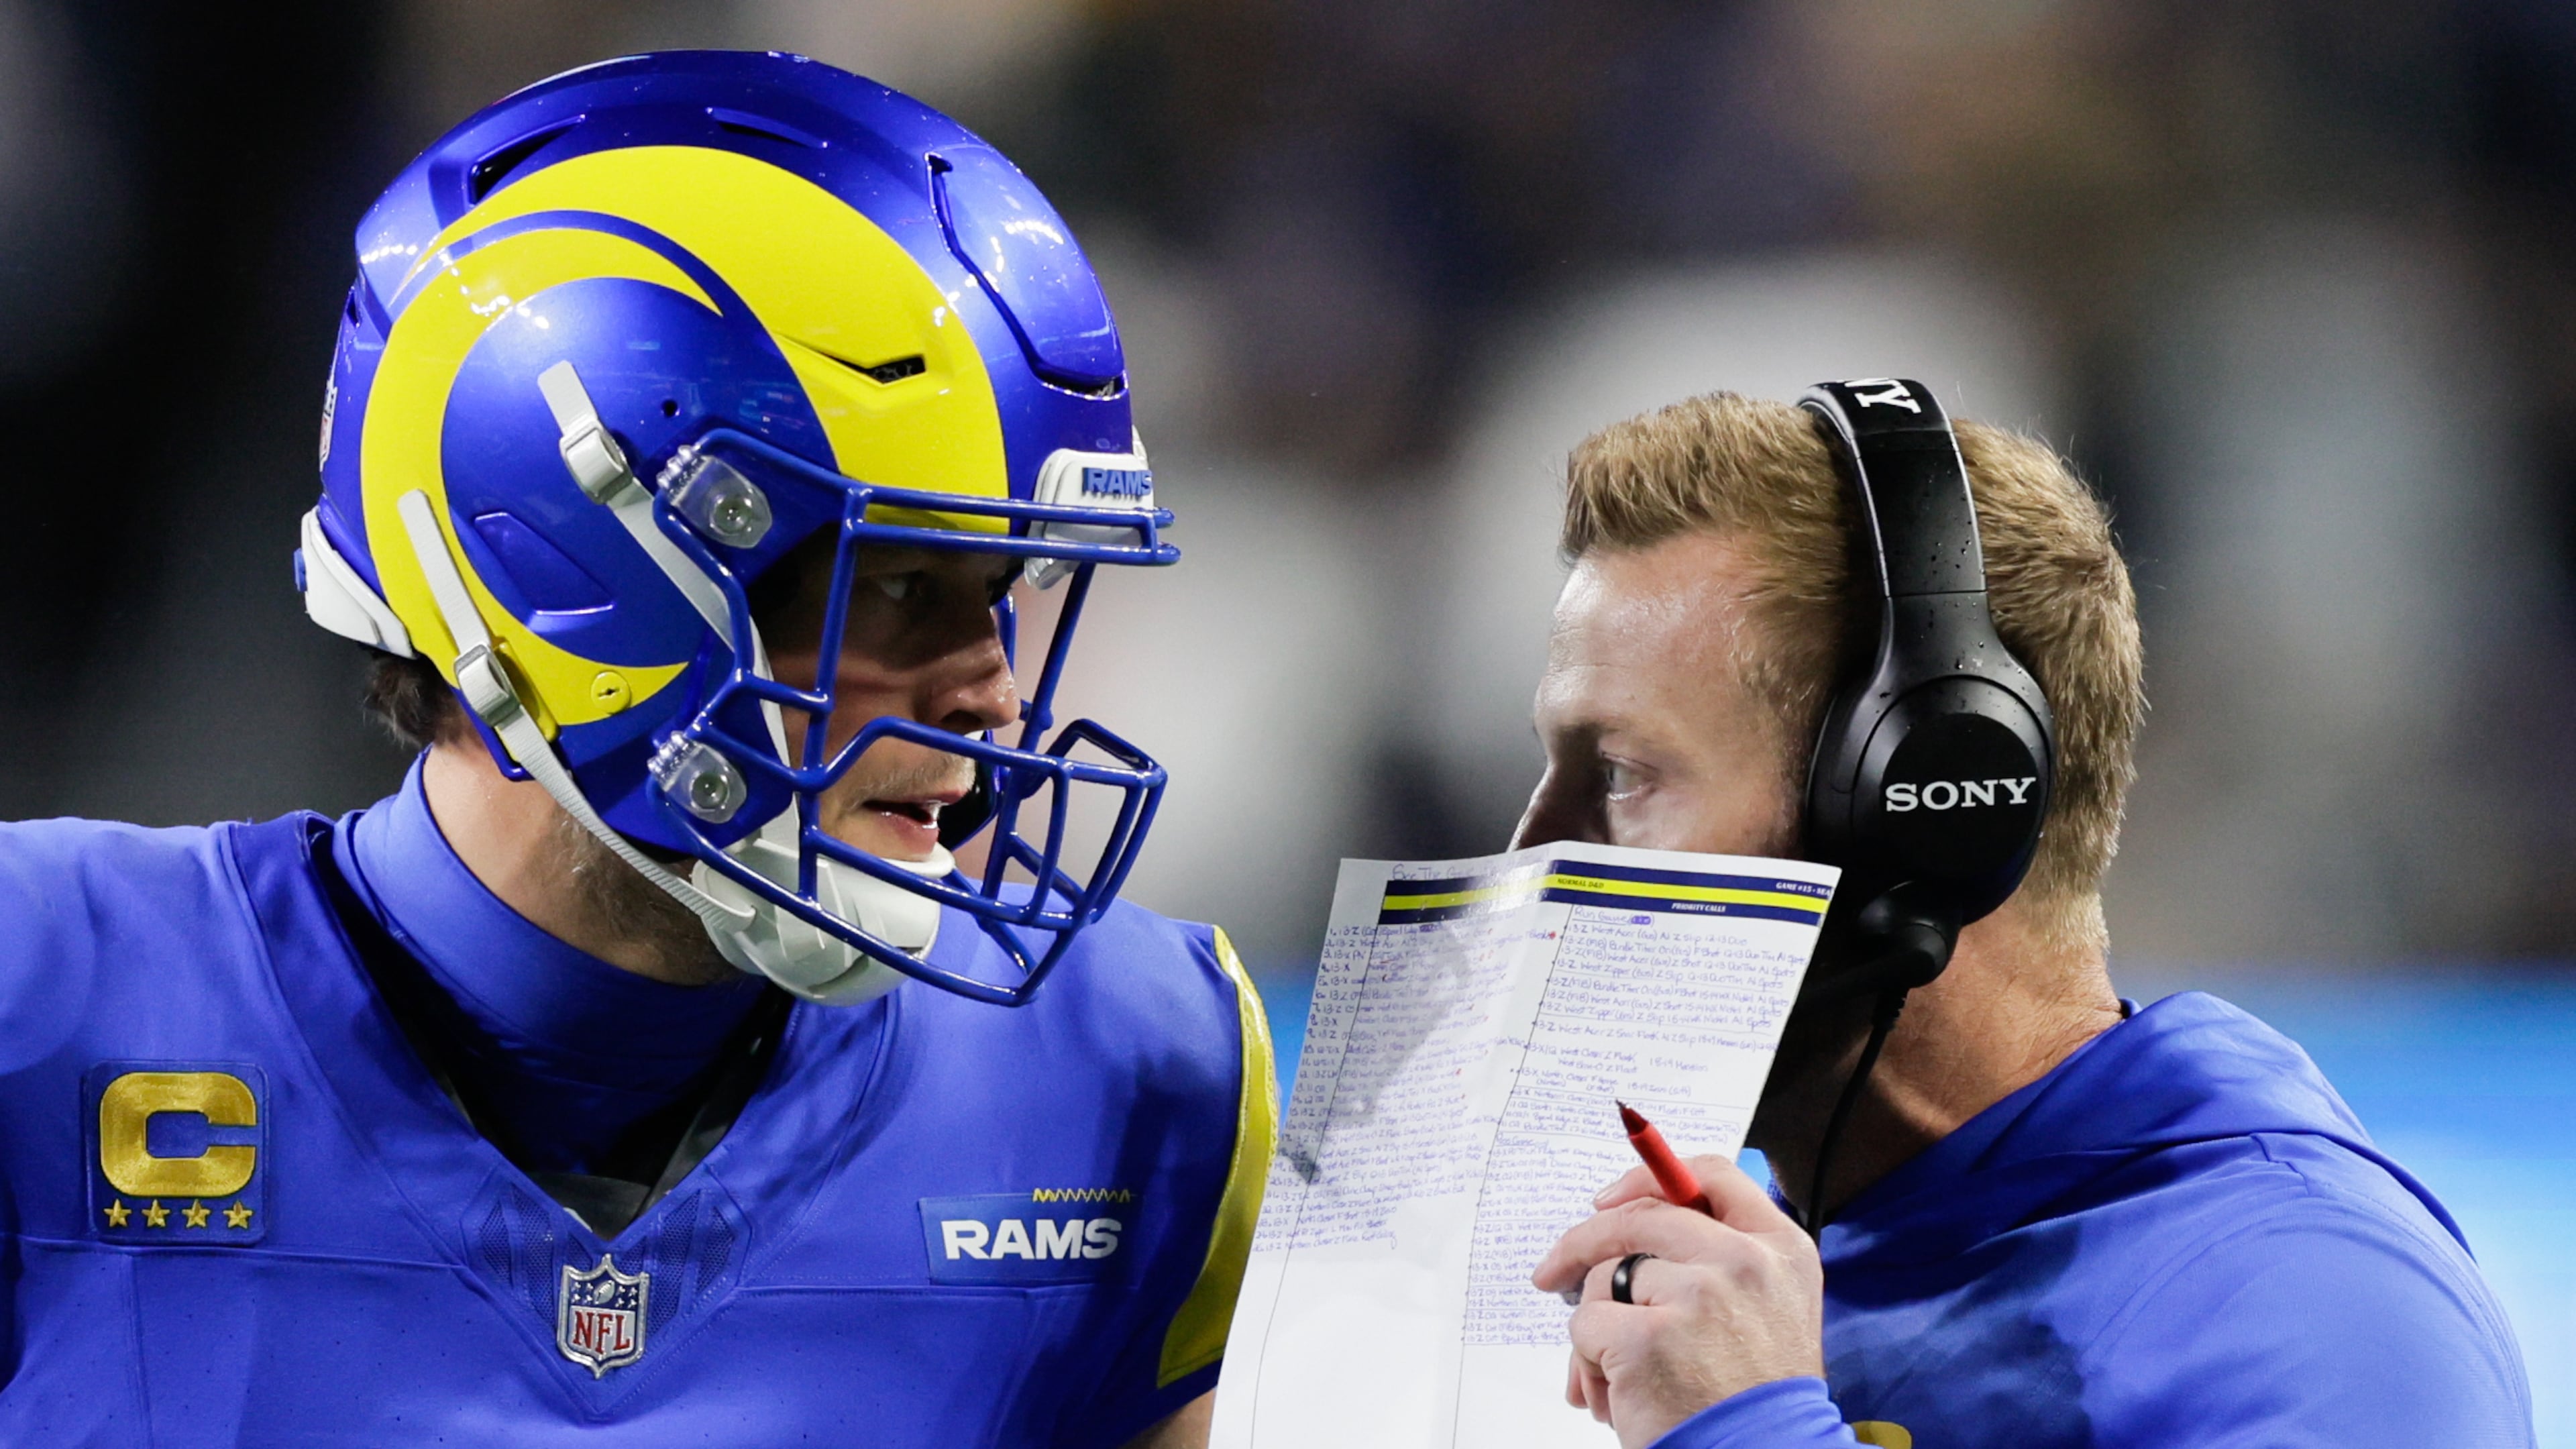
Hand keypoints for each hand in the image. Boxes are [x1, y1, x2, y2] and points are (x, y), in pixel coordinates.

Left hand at [1531, 1154, 1823, 1447]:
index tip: (1611, 1201)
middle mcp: (1744, 1262)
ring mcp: (1698, 1295)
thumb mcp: (1766, 1310)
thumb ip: (1716, 1259)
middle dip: (1584, 1240)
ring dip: (1597, 1325)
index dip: (1649, 1179)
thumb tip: (1625, 1225)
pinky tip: (1615, 1393)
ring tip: (1619, 1374)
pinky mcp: (1649, 1336)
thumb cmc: (1752, 1396)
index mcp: (1780, 1249)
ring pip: (1606, 1276)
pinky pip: (1586, 1324)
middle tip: (1553, 1269)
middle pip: (1641, 1216)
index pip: (1713, 1176)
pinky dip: (1587, 1360)